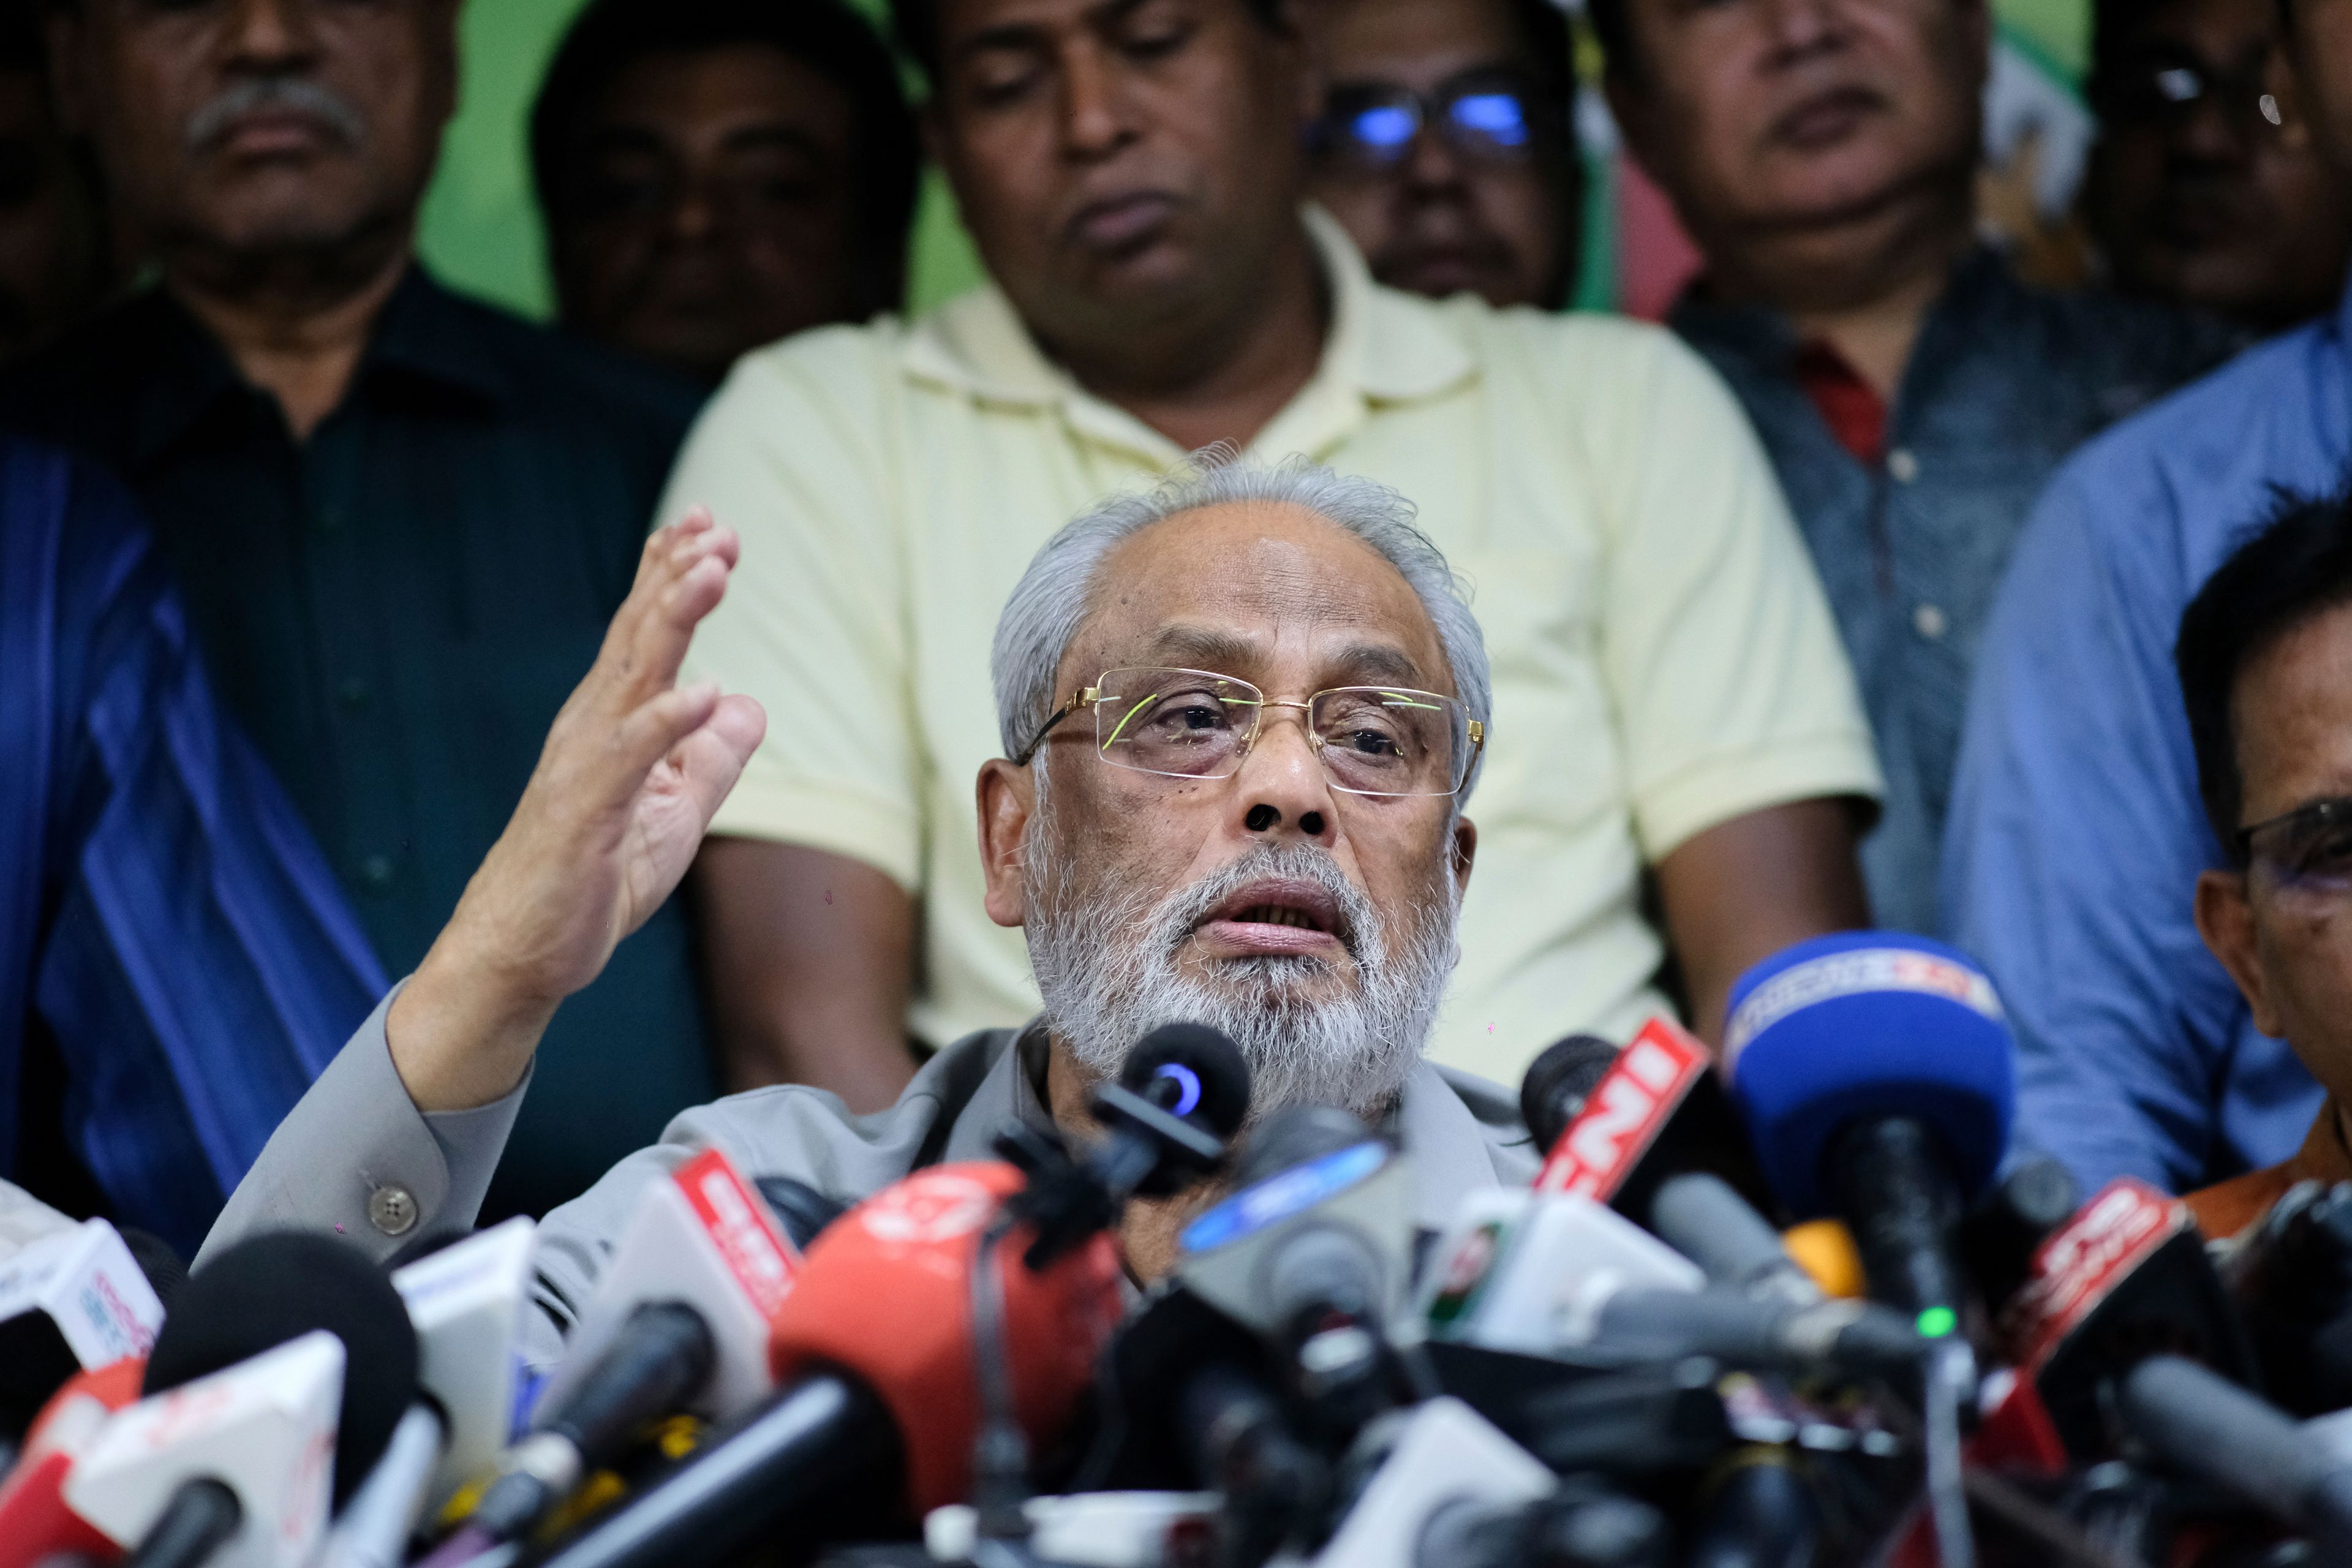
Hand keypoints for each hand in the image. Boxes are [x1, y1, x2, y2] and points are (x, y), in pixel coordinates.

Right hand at [390, 510, 766, 1109]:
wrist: (521, 954)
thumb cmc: (591, 881)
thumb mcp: (674, 811)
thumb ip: (711, 758)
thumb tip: (746, 704)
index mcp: (612, 724)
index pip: (645, 637)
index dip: (674, 578)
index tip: (710, 526)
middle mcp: (592, 728)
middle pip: (639, 636)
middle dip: (677, 576)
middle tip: (714, 526)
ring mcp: (584, 767)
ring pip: (633, 677)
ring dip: (673, 621)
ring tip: (712, 572)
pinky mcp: (585, 813)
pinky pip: (631, 758)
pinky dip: (667, 722)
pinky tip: (704, 694)